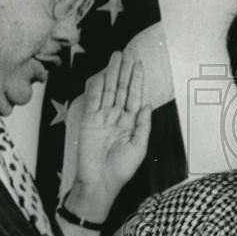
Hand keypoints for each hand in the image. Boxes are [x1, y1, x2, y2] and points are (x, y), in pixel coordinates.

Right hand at [66, 52, 150, 222]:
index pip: (135, 96)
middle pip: (121, 89)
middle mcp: (116, 117)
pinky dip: (97, 86)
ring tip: (116, 57)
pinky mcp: (88, 120)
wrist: (100, 182)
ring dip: (111, 73)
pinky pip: (94, 99)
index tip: (139, 64)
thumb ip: (143, 125)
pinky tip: (101, 73)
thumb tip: (147, 104)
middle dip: (125, 71)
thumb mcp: (139, 147)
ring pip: (108, 90)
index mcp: (131, 123)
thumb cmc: (121, 169)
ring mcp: (102, 117)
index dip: (137, 80)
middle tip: (127, 53)